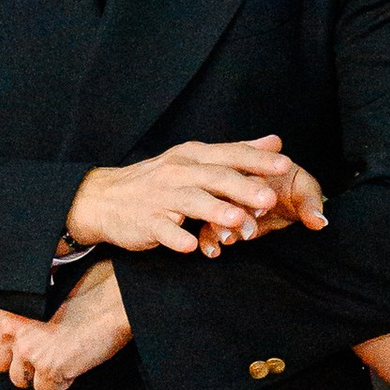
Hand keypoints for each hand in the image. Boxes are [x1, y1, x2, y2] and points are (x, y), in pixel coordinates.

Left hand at [0, 262, 131, 389]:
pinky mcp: (49, 367)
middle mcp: (10, 326)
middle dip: (17, 363)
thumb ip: (17, 310)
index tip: (4, 350)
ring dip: (37, 374)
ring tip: (61, 352)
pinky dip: (59, 383)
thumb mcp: (40, 291)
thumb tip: (5, 338)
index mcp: (4, 303)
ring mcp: (28, 349)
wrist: (116, 299)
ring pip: (18, 380)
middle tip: (42, 351)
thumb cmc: (86, 289)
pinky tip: (73, 362)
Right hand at [65, 139, 329, 258]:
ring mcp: (161, 197)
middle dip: (243, 187)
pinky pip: (163, 230)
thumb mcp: (194, 159)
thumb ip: (236, 153)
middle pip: (214, 178)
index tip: (285, 165)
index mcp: (192, 156)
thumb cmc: (159, 180)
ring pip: (192, 203)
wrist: (104, 198)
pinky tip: (192, 246)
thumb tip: (275, 142)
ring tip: (240, 222)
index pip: (229, 154)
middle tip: (269, 198)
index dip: (256, 160)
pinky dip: (176, 237)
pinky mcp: (146, 221)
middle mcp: (178, 172)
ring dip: (216, 212)